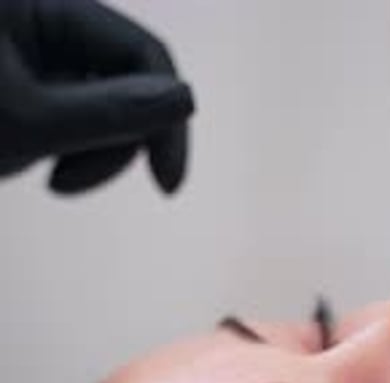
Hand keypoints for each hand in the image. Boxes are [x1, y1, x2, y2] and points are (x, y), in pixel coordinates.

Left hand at [0, 0, 194, 193]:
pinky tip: (48, 176)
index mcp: (42, 5)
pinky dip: (75, 161)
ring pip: (110, 116)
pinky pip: (83, 130)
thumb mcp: (26, 121)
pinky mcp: (37, 99)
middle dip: (114, 144)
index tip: (167, 183)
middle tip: (67, 183)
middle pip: (129, 87)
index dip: (164, 115)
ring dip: (93, 158)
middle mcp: (46, 26)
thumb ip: (107, 112)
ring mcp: (41, 64)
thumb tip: (187, 101)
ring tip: (51, 181)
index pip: (138, 50)